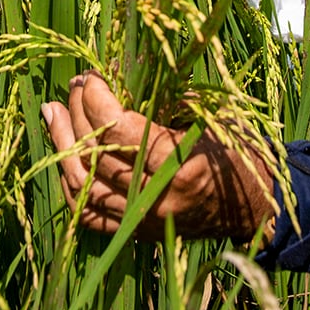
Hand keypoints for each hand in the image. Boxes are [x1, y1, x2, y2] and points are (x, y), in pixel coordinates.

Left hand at [41, 71, 275, 242]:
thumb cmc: (236, 151)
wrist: (254, 206)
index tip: (92, 76)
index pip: (118, 130)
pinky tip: (63, 153)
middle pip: (95, 154)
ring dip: (62, 144)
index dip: (97, 98)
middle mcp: (157, 199)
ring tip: (54, 112)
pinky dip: (70, 182)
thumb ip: (163, 98)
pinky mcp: (136, 234)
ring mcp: (143, 222)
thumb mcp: (208, 116)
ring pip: (82, 185)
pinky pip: (88, 213)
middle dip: (78, 112)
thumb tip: (117, 74)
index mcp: (180, 166)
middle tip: (75, 85)